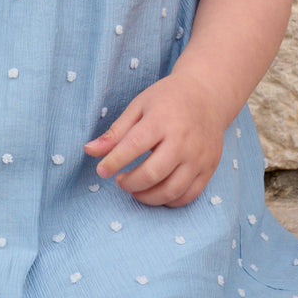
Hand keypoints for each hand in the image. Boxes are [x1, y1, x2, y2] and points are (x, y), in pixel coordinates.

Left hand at [83, 70, 231, 207]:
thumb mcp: (139, 106)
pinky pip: (188, 195)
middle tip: (120, 180)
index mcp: (161, 120)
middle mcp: (182, 140)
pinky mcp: (209, 168)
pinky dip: (169, 201)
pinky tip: (156, 192)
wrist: (207, 95)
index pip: (133, 146)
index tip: (102, 171)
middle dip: (129, 183)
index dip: (113, 162)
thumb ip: (116, 132)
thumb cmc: (167, 99)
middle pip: (152, 174)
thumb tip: (89, 151)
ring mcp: (198, 156)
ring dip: (147, 197)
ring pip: (171, 191)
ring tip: (135, 188)